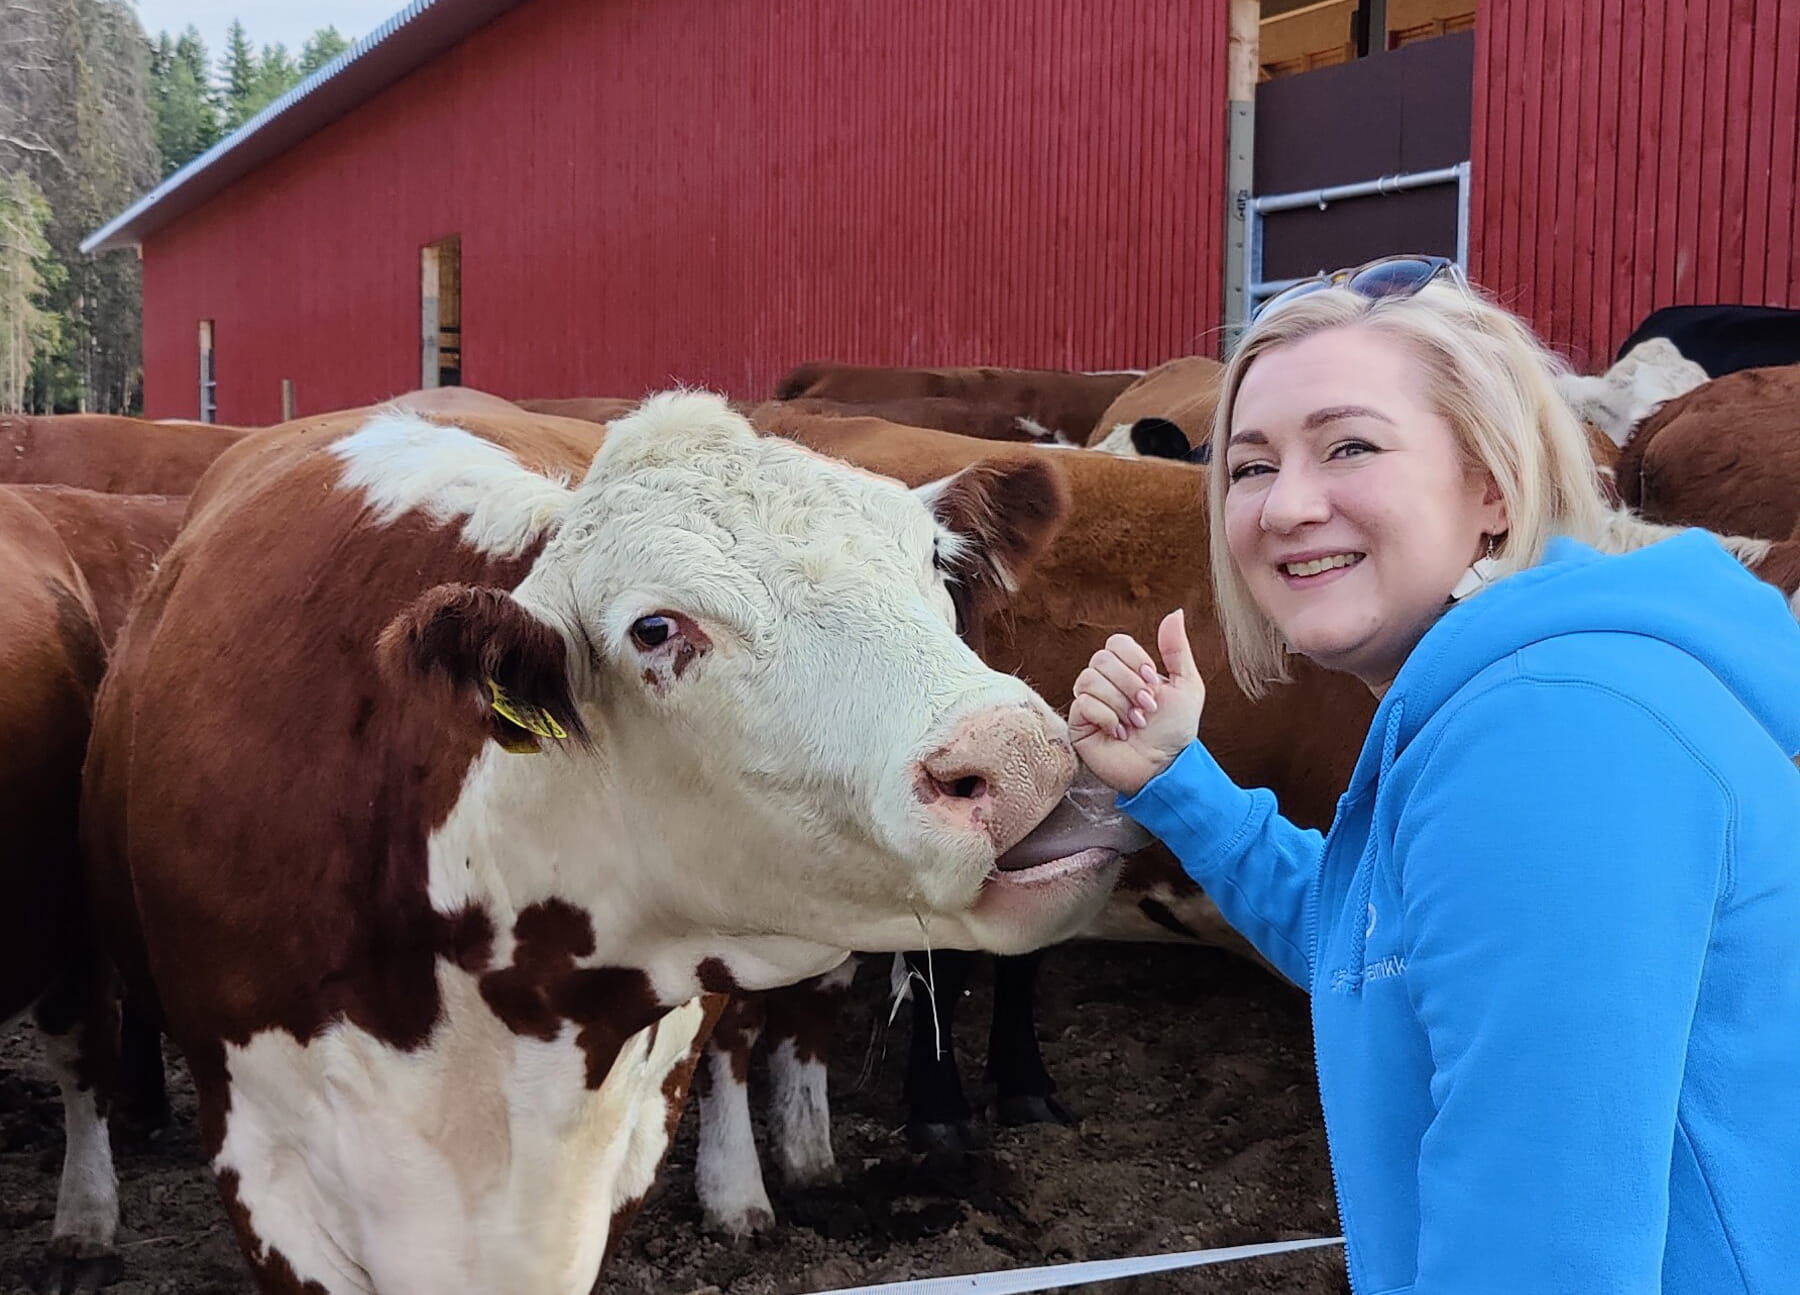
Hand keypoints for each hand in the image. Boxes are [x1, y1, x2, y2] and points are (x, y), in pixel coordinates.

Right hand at [1070, 609, 1205, 797]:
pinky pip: (1084, 704)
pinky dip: (1108, 718)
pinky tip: (1120, 733)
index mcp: (1126, 670)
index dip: (1134, 659)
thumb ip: (1177, 649)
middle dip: (1130, 685)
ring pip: (1089, 679)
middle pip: (1101, 659)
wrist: (1166, 767)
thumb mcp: (1186, 686)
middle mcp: (1104, 683)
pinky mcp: (1078, 724)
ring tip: (1136, 722)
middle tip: (1147, 708)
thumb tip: (1175, 611)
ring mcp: (1088, 703)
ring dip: (1120, 702)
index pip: (1116, 643)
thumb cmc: (1176, 731)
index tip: (1153, 682)